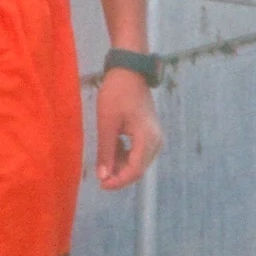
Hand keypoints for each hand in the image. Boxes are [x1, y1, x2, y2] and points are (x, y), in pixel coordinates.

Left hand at [93, 69, 161, 190]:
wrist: (130, 71)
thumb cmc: (116, 94)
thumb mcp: (107, 124)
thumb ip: (106, 152)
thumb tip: (103, 177)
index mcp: (147, 139)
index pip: (135, 171)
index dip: (118, 181)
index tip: (101, 184)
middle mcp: (156, 141)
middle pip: (138, 169)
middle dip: (119, 175)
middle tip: (99, 174)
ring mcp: (155, 137)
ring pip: (138, 162)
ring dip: (121, 165)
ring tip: (104, 158)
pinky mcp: (150, 133)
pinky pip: (139, 152)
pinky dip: (125, 155)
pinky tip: (113, 147)